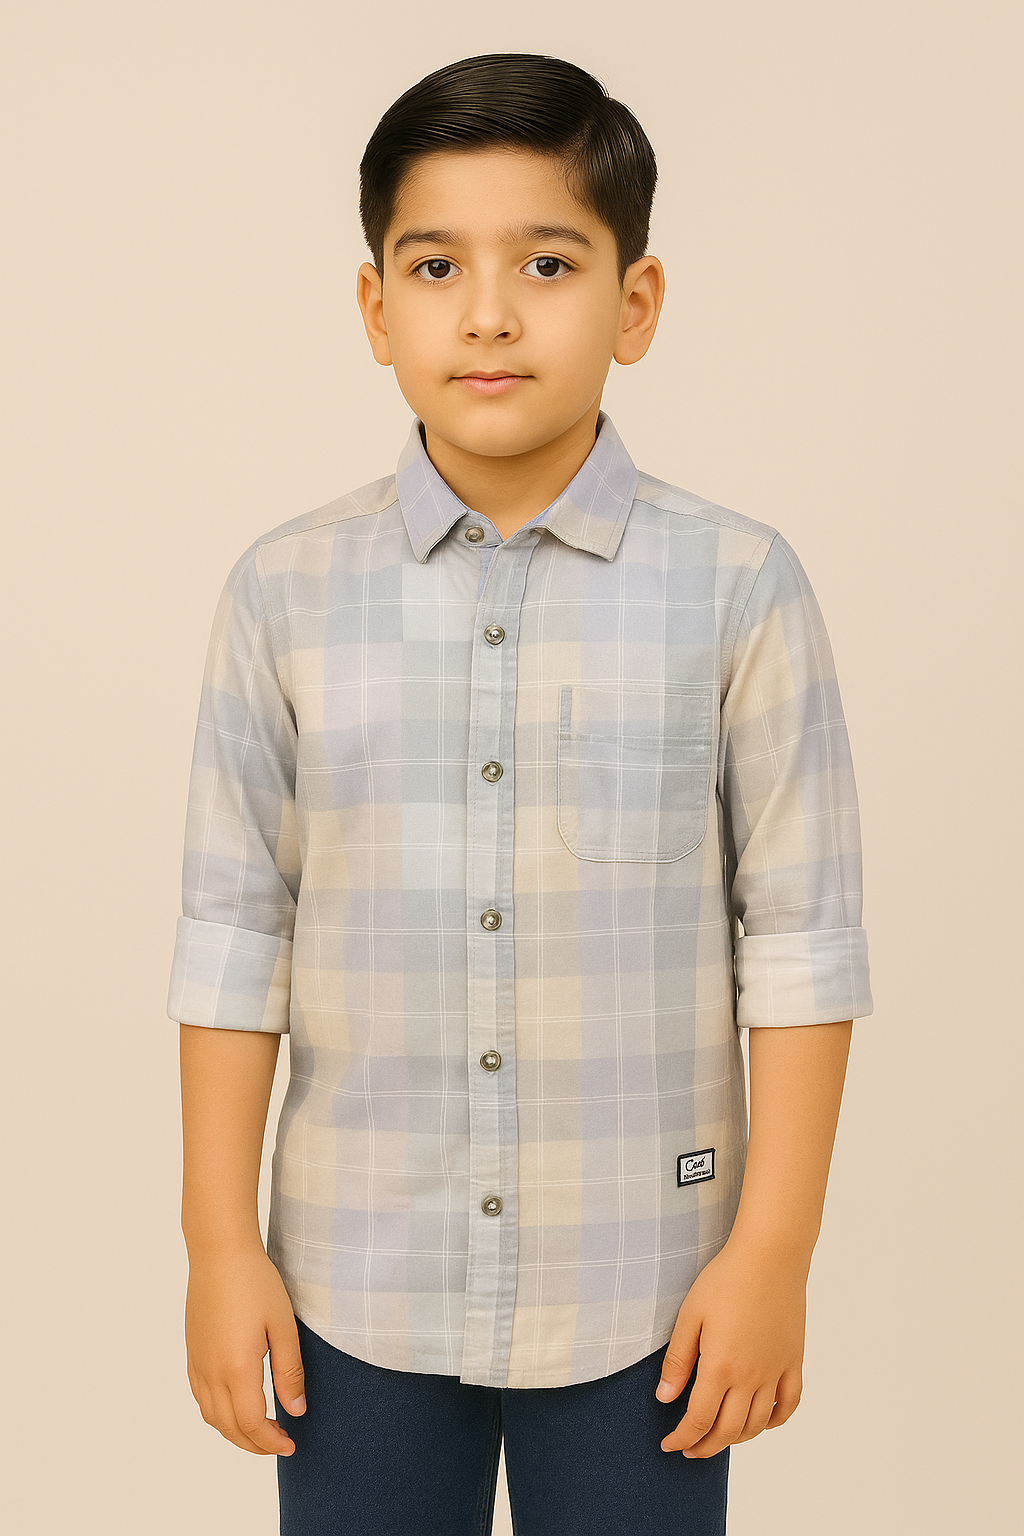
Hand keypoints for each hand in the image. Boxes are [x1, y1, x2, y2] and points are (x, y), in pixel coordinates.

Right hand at [184, 1246, 305, 1455]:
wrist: (219, 1253)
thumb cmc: (255, 1282)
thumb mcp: (283, 1325)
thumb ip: (289, 1371)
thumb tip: (295, 1411)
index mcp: (236, 1368)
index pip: (252, 1424)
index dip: (271, 1442)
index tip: (291, 1444)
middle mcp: (210, 1372)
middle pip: (229, 1427)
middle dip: (254, 1444)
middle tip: (280, 1442)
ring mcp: (197, 1363)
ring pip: (211, 1416)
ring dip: (234, 1432)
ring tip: (261, 1429)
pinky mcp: (191, 1353)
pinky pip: (201, 1397)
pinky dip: (218, 1414)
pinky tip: (235, 1405)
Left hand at [655, 1239, 806, 1457]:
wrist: (770, 1256)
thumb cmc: (725, 1279)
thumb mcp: (690, 1315)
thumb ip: (678, 1360)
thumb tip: (664, 1397)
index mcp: (721, 1367)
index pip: (699, 1421)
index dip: (682, 1438)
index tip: (668, 1444)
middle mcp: (751, 1377)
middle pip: (728, 1430)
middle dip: (705, 1446)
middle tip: (689, 1448)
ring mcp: (776, 1371)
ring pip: (758, 1424)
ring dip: (736, 1438)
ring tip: (718, 1435)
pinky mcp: (794, 1360)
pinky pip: (789, 1403)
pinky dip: (776, 1421)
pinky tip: (762, 1422)